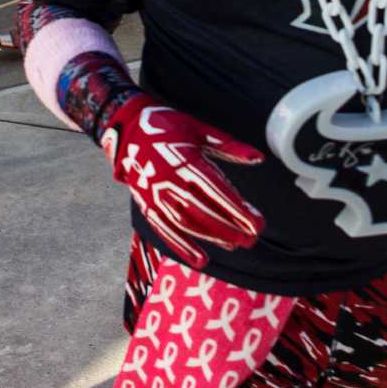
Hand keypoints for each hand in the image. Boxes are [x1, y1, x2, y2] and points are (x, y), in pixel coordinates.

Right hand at [99, 95, 265, 266]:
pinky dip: (183, 247)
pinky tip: (200, 259)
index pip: (218, 191)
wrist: (128, 131)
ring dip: (211, 238)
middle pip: (204, 212)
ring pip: (187, 224)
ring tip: (233, 245)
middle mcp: (170, 182)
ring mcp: (157, 197)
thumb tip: (258, 158)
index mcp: (186, 161)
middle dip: (230, 228)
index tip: (258, 223)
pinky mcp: (147, 206)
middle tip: (251, 239)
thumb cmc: (169, 127)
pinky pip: (166, 231)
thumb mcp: (199, 129)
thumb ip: (229, 146)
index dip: (239, 210)